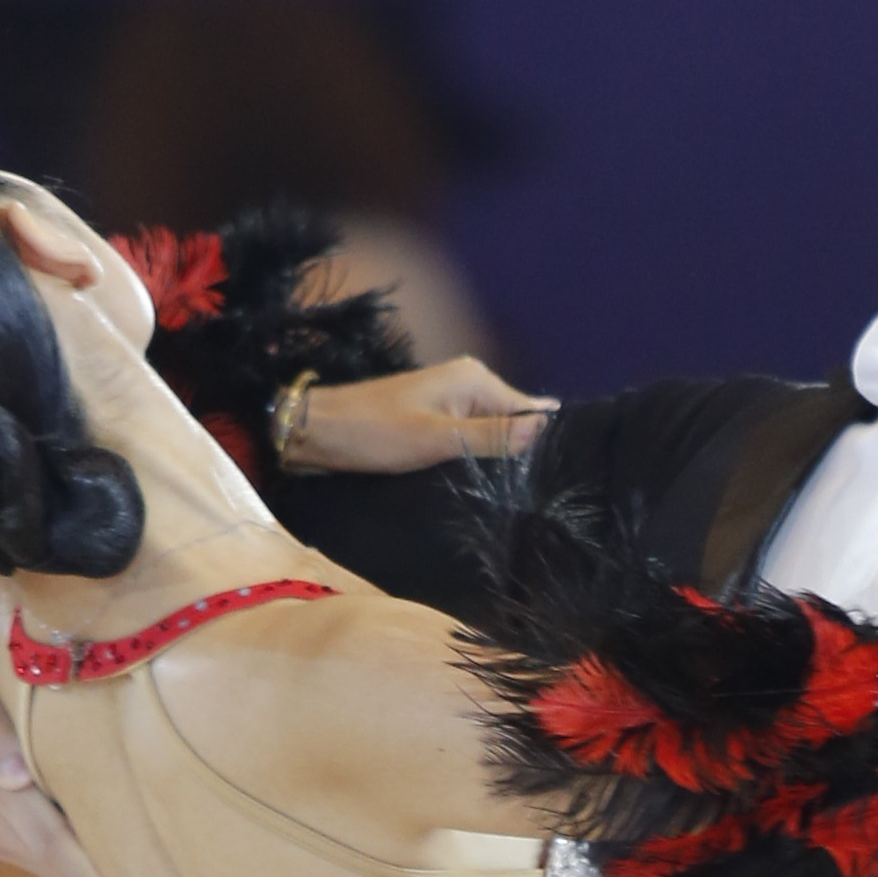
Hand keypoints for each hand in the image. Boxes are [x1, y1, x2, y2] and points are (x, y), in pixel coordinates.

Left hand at [285, 358, 552, 475]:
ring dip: (500, 462)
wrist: (316, 431)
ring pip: (495, 435)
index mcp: (476, 380)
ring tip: (517, 496)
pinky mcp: (436, 420)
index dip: (547, 444)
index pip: (534, 413)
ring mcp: (452, 402)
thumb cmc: (373, 433)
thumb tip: (550, 431)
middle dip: (525, 455)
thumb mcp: (437, 439)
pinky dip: (478, 459)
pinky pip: (473, 439)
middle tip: (539, 496)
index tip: (561, 480)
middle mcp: (470, 385)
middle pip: (516, 424)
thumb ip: (494, 436)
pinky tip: (484, 484)